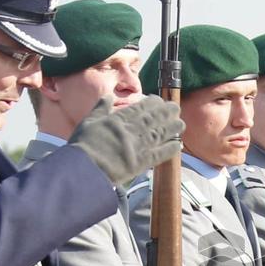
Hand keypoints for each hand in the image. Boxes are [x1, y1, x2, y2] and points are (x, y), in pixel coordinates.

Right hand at [69, 94, 183, 184]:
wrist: (85, 169)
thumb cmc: (83, 146)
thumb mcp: (88, 122)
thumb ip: (100, 109)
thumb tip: (107, 96)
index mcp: (118, 120)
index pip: (139, 108)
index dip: (152, 103)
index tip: (159, 100)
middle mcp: (131, 130)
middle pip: (153, 119)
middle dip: (166, 112)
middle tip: (176, 108)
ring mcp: (138, 146)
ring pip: (160, 134)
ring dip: (172, 128)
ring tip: (181, 124)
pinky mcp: (142, 162)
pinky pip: (160, 154)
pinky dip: (170, 149)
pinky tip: (179, 145)